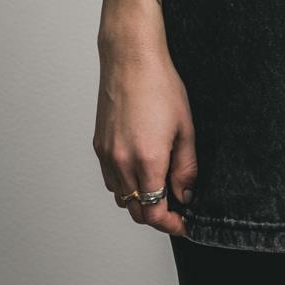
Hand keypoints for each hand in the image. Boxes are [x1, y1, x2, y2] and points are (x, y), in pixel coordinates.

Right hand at [93, 35, 197, 236]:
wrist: (131, 60)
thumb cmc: (160, 86)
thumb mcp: (185, 127)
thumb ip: (186, 167)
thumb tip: (186, 194)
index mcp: (147, 160)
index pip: (154, 212)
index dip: (170, 224)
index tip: (183, 223)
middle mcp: (122, 163)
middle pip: (136, 211)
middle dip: (157, 215)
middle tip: (176, 208)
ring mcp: (107, 155)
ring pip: (121, 197)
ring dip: (140, 201)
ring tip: (160, 186)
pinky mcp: (98, 146)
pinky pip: (110, 179)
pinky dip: (125, 185)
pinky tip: (140, 170)